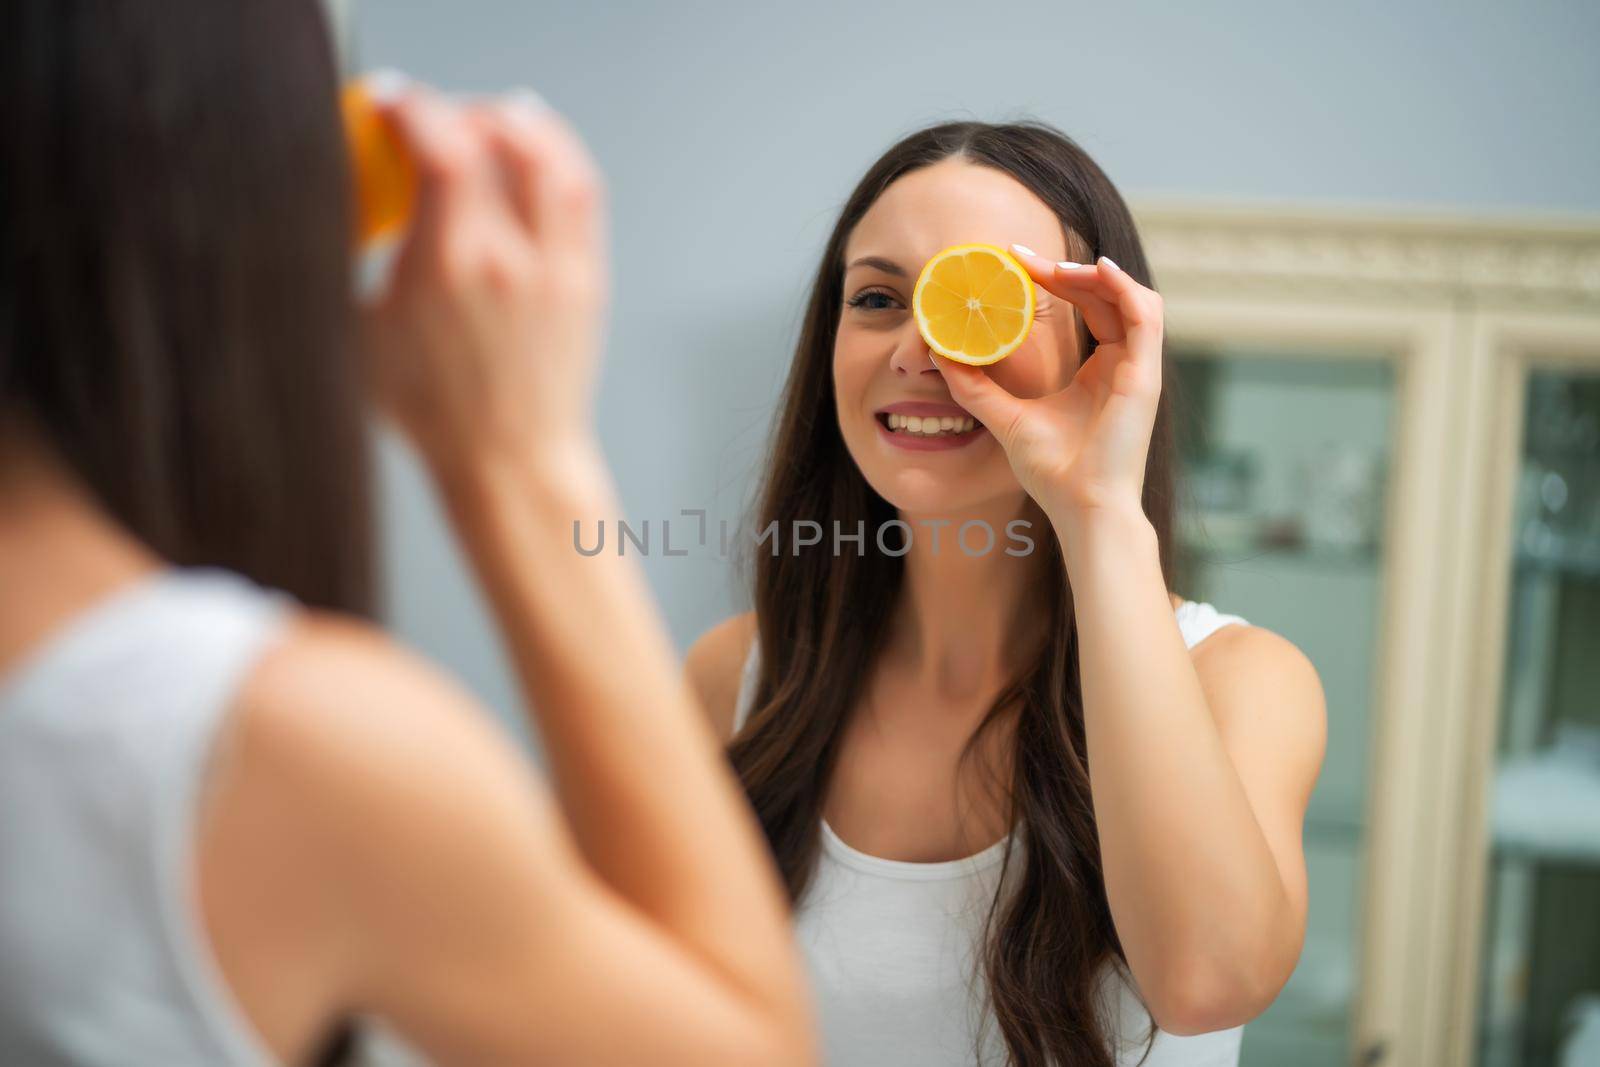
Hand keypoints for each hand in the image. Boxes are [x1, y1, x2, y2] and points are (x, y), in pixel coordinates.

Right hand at [359, 82, 609, 480]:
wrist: (508, 459)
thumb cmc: (430, 411)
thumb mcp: (358, 336)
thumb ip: (341, 263)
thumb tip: (317, 206)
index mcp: (447, 268)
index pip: (440, 147)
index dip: (410, 106)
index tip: (387, 100)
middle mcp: (509, 259)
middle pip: (492, 138)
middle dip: (451, 111)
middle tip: (424, 120)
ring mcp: (556, 266)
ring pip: (549, 154)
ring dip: (510, 120)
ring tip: (478, 121)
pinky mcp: (585, 277)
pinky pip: (580, 189)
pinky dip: (554, 150)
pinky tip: (529, 143)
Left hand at [932, 251, 1163, 527]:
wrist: (1081, 507)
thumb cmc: (1054, 472)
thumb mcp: (1005, 417)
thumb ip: (976, 386)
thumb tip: (940, 354)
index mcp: (1098, 371)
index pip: (1088, 307)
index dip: (1056, 281)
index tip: (1015, 263)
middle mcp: (1122, 365)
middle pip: (1105, 295)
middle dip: (1065, 269)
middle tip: (1021, 257)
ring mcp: (1139, 368)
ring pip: (1130, 296)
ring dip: (1093, 274)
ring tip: (1051, 267)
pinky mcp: (1147, 374)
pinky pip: (1145, 313)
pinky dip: (1123, 286)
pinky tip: (1092, 270)